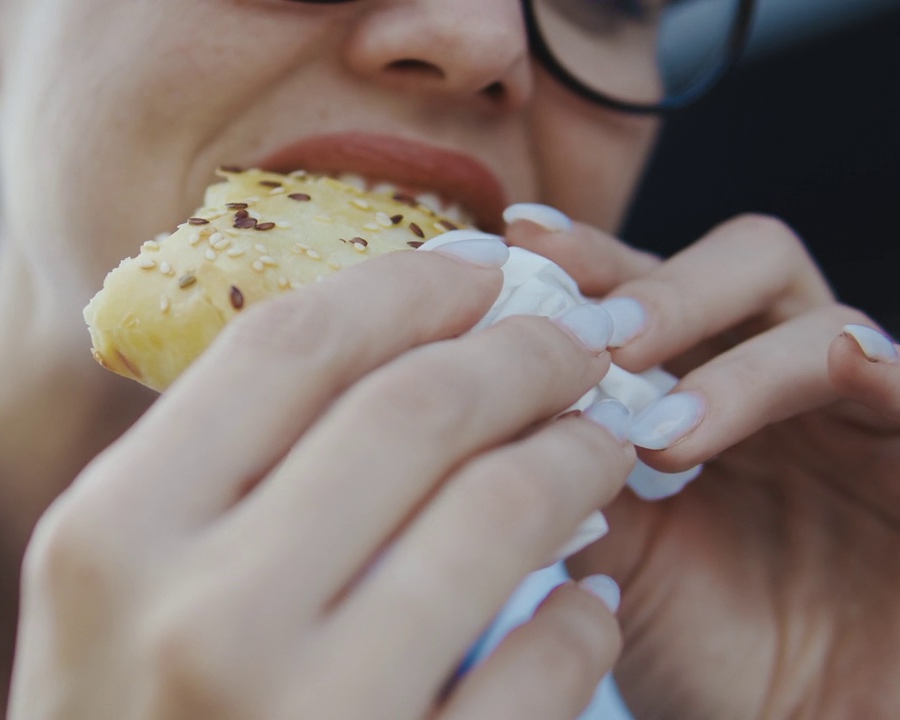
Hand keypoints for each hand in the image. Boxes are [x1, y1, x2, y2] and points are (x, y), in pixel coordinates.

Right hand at [7, 245, 632, 719]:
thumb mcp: (109, 595)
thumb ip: (203, 471)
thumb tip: (359, 347)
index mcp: (111, 536)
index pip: (283, 349)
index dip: (397, 288)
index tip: (473, 265)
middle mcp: (200, 616)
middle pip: (407, 410)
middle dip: (516, 351)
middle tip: (569, 336)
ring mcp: (305, 716)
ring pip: (496, 518)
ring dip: (574, 457)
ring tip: (600, 440)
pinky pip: (539, 673)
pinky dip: (579, 622)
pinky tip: (581, 604)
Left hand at [507, 211, 899, 718]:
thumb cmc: (713, 655)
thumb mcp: (619, 556)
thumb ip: (566, 467)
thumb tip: (489, 388)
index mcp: (700, 389)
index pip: (648, 291)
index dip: (589, 260)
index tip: (516, 244)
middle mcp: (780, 387)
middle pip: (739, 268)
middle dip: (663, 285)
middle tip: (597, 333)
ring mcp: (860, 418)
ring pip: (817, 319)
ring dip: (735, 359)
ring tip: (661, 431)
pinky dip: (862, 368)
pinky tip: (826, 371)